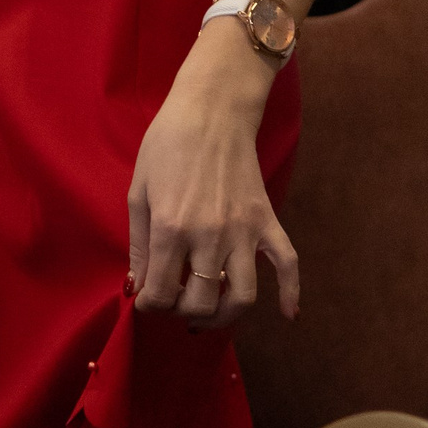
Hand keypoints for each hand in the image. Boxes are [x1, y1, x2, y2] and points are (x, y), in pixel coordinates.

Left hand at [127, 22, 298, 331]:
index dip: (150, 304)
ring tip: (210, 311)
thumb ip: (138, 245)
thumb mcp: (139, 192)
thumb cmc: (166, 145)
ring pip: (242, 297)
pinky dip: (290, 293)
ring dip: (225, 316)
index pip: (160, 293)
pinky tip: (288, 314)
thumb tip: (137, 287)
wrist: (211, 111)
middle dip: (182, 312)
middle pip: (200, 303)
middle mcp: (208, 236)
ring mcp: (242, 230)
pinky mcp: (266, 221)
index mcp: (170, 228)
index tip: (148, 298)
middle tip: (176, 301)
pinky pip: (287, 264)